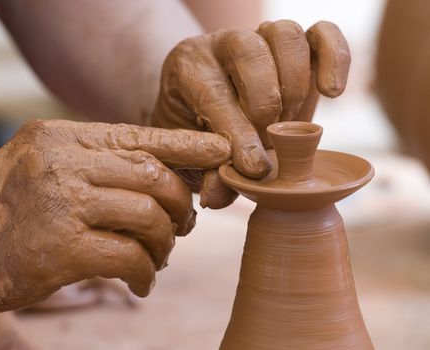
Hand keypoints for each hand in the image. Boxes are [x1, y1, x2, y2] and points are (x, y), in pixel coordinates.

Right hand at [0, 120, 229, 316]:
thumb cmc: (3, 209)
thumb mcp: (44, 167)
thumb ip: (95, 164)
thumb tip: (162, 177)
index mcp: (62, 137)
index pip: (140, 135)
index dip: (187, 144)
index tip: (221, 151)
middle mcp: (64, 162)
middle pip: (155, 175)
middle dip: (180, 204)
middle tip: (181, 225)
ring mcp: (62, 203)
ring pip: (149, 215)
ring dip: (165, 242)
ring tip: (157, 258)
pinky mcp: (61, 249)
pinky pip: (130, 256)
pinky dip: (145, 272)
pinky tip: (141, 283)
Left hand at [151, 20, 349, 207]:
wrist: (213, 109)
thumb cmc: (201, 133)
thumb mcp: (195, 157)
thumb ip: (207, 174)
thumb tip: (217, 197)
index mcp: (188, 68)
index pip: (215, 94)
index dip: (239, 134)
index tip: (256, 169)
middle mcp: (222, 43)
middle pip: (249, 52)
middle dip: (265, 105)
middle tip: (270, 139)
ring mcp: (261, 37)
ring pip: (285, 35)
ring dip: (294, 85)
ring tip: (290, 122)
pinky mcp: (298, 42)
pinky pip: (323, 32)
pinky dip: (336, 58)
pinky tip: (332, 92)